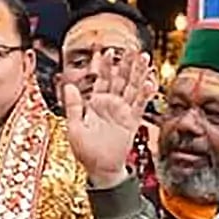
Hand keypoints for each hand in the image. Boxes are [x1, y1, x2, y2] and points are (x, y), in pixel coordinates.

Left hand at [64, 48, 155, 187]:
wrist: (101, 170)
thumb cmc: (86, 152)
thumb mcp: (74, 127)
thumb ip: (73, 106)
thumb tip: (68, 85)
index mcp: (95, 104)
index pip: (101, 79)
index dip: (104, 65)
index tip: (107, 50)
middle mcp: (111, 105)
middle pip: (120, 79)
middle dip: (126, 63)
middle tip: (133, 48)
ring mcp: (123, 112)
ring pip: (132, 87)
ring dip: (138, 72)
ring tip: (145, 57)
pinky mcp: (132, 122)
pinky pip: (140, 104)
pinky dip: (145, 93)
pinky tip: (149, 80)